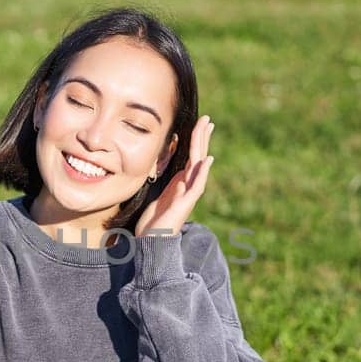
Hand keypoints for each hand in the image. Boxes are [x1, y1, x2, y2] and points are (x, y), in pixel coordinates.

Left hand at [135, 114, 215, 236]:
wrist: (153, 242)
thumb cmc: (154, 223)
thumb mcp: (160, 198)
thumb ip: (169, 188)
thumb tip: (174, 178)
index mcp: (181, 182)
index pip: (191, 156)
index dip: (195, 140)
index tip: (201, 123)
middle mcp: (188, 186)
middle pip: (197, 156)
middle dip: (202, 137)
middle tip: (207, 119)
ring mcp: (188, 194)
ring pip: (198, 165)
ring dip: (202, 146)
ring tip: (207, 129)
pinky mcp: (185, 203)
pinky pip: (196, 185)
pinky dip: (202, 172)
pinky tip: (207, 159)